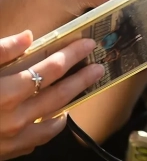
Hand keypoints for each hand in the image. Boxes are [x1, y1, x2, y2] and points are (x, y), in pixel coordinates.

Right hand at [0, 31, 104, 159]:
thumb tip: (28, 36)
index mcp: (4, 92)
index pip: (48, 68)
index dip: (71, 54)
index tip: (88, 43)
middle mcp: (13, 117)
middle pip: (59, 93)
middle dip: (82, 77)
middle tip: (99, 65)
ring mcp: (12, 138)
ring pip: (53, 116)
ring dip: (73, 100)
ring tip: (86, 86)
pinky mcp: (7, 151)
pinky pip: (38, 138)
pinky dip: (52, 125)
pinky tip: (57, 115)